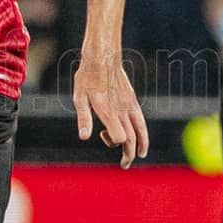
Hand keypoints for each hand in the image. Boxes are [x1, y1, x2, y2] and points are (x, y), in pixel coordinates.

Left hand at [73, 52, 149, 169]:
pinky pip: (141, 121)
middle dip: (128, 154)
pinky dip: (143, 134)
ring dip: (138, 147)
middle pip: (130, 138)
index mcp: (108, 111)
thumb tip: (84, 137)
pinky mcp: (132, 101)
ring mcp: (129, 106)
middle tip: (124, 165)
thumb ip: (84, 118)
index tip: (104, 136)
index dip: (115, 142)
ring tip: (135, 157)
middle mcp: (121, 110)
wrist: (103, 57)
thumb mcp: (79, 97)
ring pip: (139, 131)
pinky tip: (141, 143)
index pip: (120, 136)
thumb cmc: (87, 77)